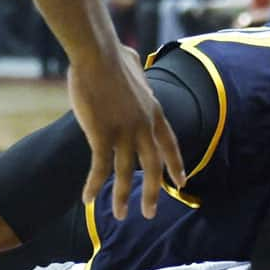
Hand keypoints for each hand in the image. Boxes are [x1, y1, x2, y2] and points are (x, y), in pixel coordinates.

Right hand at [68, 45, 185, 218]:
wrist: (98, 53)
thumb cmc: (111, 55)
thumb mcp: (134, 64)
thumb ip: (138, 70)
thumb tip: (134, 61)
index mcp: (154, 111)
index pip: (170, 145)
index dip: (175, 165)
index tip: (181, 182)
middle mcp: (144, 126)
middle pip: (153, 167)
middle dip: (153, 193)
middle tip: (150, 213)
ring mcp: (124, 132)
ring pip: (126, 173)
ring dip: (123, 197)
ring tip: (121, 215)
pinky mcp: (102, 135)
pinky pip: (99, 168)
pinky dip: (93, 185)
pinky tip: (87, 199)